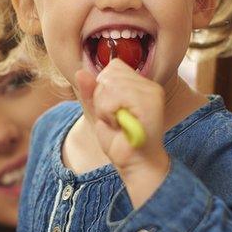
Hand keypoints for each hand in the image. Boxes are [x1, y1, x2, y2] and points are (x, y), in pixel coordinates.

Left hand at [76, 60, 168, 204]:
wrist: (135, 164)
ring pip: (109, 84)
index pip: (113, 67)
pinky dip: (109, 113)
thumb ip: (90, 92)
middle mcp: (149, 85)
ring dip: (105, 108)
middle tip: (115, 119)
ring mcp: (151, 93)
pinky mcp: (149, 103)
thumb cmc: (120, 141)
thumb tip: (80, 72)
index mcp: (141, 84)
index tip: (112, 110)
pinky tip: (120, 126)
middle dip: (102, 99)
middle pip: (109, 73)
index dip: (103, 88)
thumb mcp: (99, 112)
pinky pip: (114, 97)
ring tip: (118, 123)